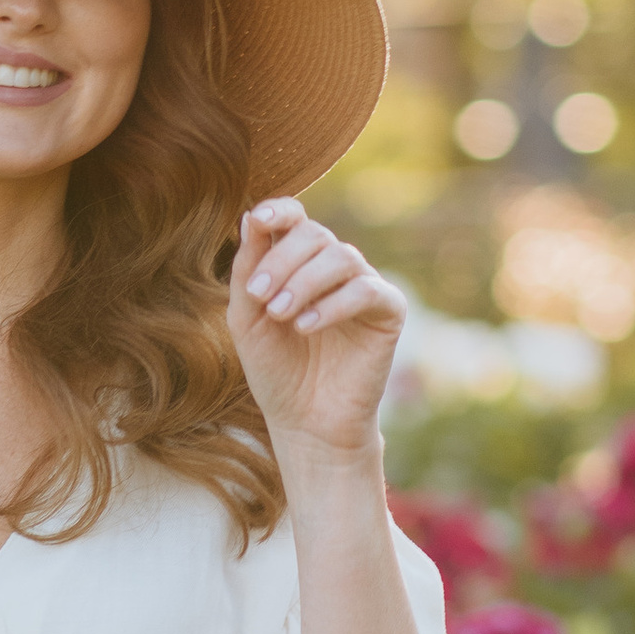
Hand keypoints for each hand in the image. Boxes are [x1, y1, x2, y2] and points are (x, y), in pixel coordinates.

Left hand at [227, 199, 402, 455]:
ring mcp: (363, 286)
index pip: (295, 218)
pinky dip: (333, 304)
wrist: (306, 422)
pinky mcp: (388, 312)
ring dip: (304, 281)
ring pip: (341, 256)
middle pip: (314, 234)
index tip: (259, 220)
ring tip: (281, 314)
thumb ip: (247, 271)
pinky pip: (366, 290)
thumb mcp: (247, 319)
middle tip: (261, 298)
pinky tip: (306, 328)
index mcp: (298, 262)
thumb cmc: (275, 369)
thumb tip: (250, 216)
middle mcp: (333, 267)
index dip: (279, 211)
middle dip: (282, 260)